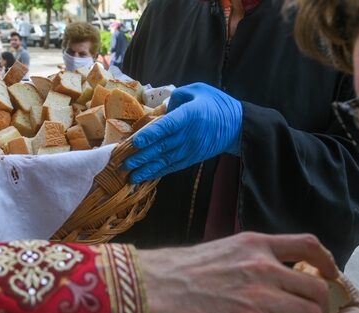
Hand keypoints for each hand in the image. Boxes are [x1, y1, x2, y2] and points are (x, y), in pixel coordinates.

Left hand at [124, 82, 243, 183]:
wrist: (237, 125)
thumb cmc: (215, 103)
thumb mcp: (197, 90)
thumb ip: (176, 97)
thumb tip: (159, 109)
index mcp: (190, 115)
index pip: (167, 126)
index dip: (150, 135)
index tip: (135, 142)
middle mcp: (189, 135)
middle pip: (161, 146)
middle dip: (140, 156)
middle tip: (122, 162)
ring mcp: (190, 149)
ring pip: (164, 160)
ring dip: (146, 168)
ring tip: (129, 174)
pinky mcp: (191, 158)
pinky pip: (171, 166)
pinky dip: (157, 172)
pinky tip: (144, 176)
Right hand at [139, 232, 337, 312]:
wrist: (151, 286)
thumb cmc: (179, 271)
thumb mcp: (222, 249)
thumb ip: (251, 258)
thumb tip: (271, 275)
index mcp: (255, 244)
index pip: (309, 245)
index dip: (327, 262)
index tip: (329, 275)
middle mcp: (262, 266)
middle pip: (318, 288)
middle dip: (316, 308)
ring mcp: (257, 295)